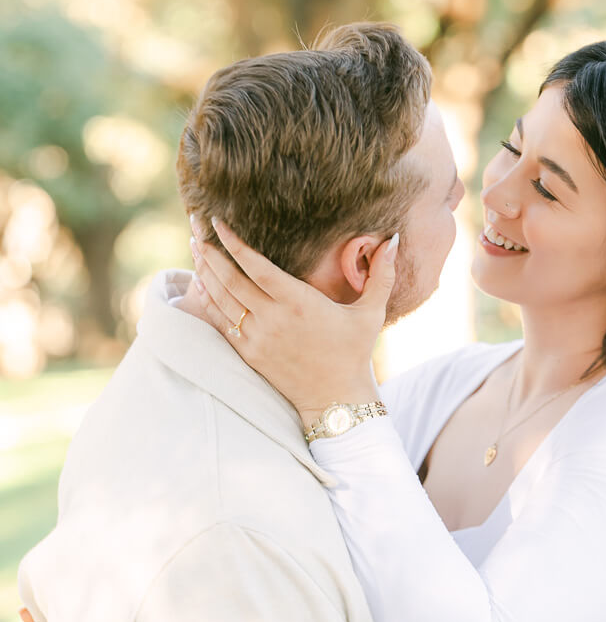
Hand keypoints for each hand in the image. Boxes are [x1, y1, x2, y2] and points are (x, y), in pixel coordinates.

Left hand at [190, 220, 397, 424]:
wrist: (335, 398)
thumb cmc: (354, 352)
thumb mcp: (371, 313)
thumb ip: (382, 275)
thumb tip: (393, 239)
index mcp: (300, 303)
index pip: (257, 267)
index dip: (234, 244)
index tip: (218, 223)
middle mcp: (274, 319)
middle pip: (230, 279)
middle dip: (210, 251)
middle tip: (196, 226)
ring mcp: (258, 338)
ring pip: (221, 299)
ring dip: (205, 272)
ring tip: (195, 247)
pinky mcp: (249, 354)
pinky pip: (220, 323)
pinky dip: (208, 301)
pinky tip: (200, 284)